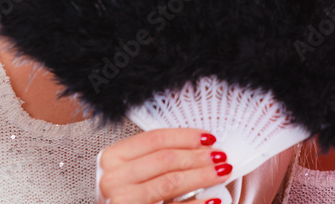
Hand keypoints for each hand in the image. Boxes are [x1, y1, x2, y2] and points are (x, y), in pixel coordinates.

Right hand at [97, 128, 231, 203]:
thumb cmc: (127, 192)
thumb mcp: (135, 169)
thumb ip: (158, 156)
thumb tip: (201, 146)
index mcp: (112, 157)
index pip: (155, 139)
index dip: (185, 136)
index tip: (208, 137)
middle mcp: (112, 179)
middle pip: (165, 160)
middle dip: (197, 156)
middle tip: (220, 156)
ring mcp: (121, 200)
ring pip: (170, 182)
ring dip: (201, 176)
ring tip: (222, 172)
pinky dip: (197, 203)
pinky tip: (213, 199)